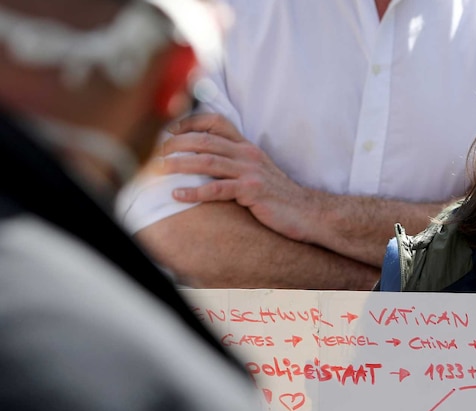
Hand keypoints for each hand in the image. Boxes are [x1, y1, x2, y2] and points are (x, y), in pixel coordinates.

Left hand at [159, 112, 319, 242]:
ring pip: (207, 162)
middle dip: (177, 144)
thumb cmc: (281, 197)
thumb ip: (238, 163)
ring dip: (180, 164)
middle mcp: (248, 155)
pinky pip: (216, 189)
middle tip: (157, 153)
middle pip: (205, 141)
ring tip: (160, 170)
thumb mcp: (260, 173)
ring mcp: (250, 172)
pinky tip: (178, 195)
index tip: (170, 131)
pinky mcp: (251, 191)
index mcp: (248, 147)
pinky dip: (194, 191)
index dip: (191, 123)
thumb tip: (210, 163)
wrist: (308, 212)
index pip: (217, 122)